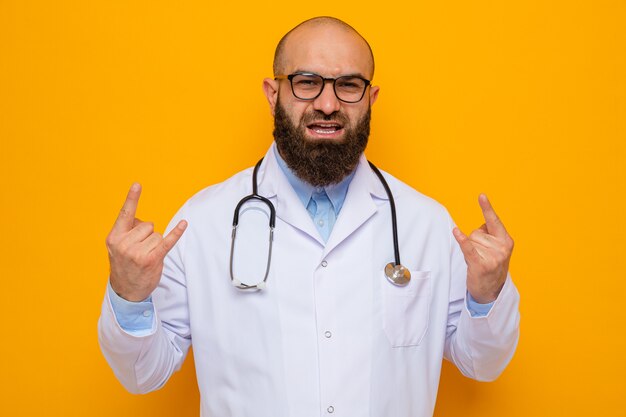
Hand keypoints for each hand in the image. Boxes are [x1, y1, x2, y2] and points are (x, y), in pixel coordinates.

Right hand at [106, 183, 186, 301]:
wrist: (126, 291)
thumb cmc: (124, 264)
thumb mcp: (118, 247)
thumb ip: (128, 231)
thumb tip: (143, 222)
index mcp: (114, 237)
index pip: (125, 214)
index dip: (132, 198)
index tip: (138, 184)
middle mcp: (124, 244)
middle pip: (148, 225)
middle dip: (147, 235)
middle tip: (140, 250)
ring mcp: (137, 253)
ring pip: (157, 234)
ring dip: (155, 244)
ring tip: (146, 256)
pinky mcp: (151, 260)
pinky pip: (167, 242)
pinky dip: (176, 233)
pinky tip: (184, 224)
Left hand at [452, 194, 513, 303]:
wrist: (491, 291)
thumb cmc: (491, 265)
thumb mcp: (497, 248)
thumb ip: (490, 234)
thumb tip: (483, 224)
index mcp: (506, 241)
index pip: (494, 221)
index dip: (486, 208)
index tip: (481, 195)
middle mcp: (502, 248)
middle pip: (477, 232)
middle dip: (475, 242)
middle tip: (482, 256)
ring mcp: (492, 257)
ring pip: (470, 241)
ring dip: (471, 250)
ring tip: (478, 261)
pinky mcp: (481, 265)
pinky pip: (468, 248)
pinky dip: (462, 240)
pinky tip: (456, 232)